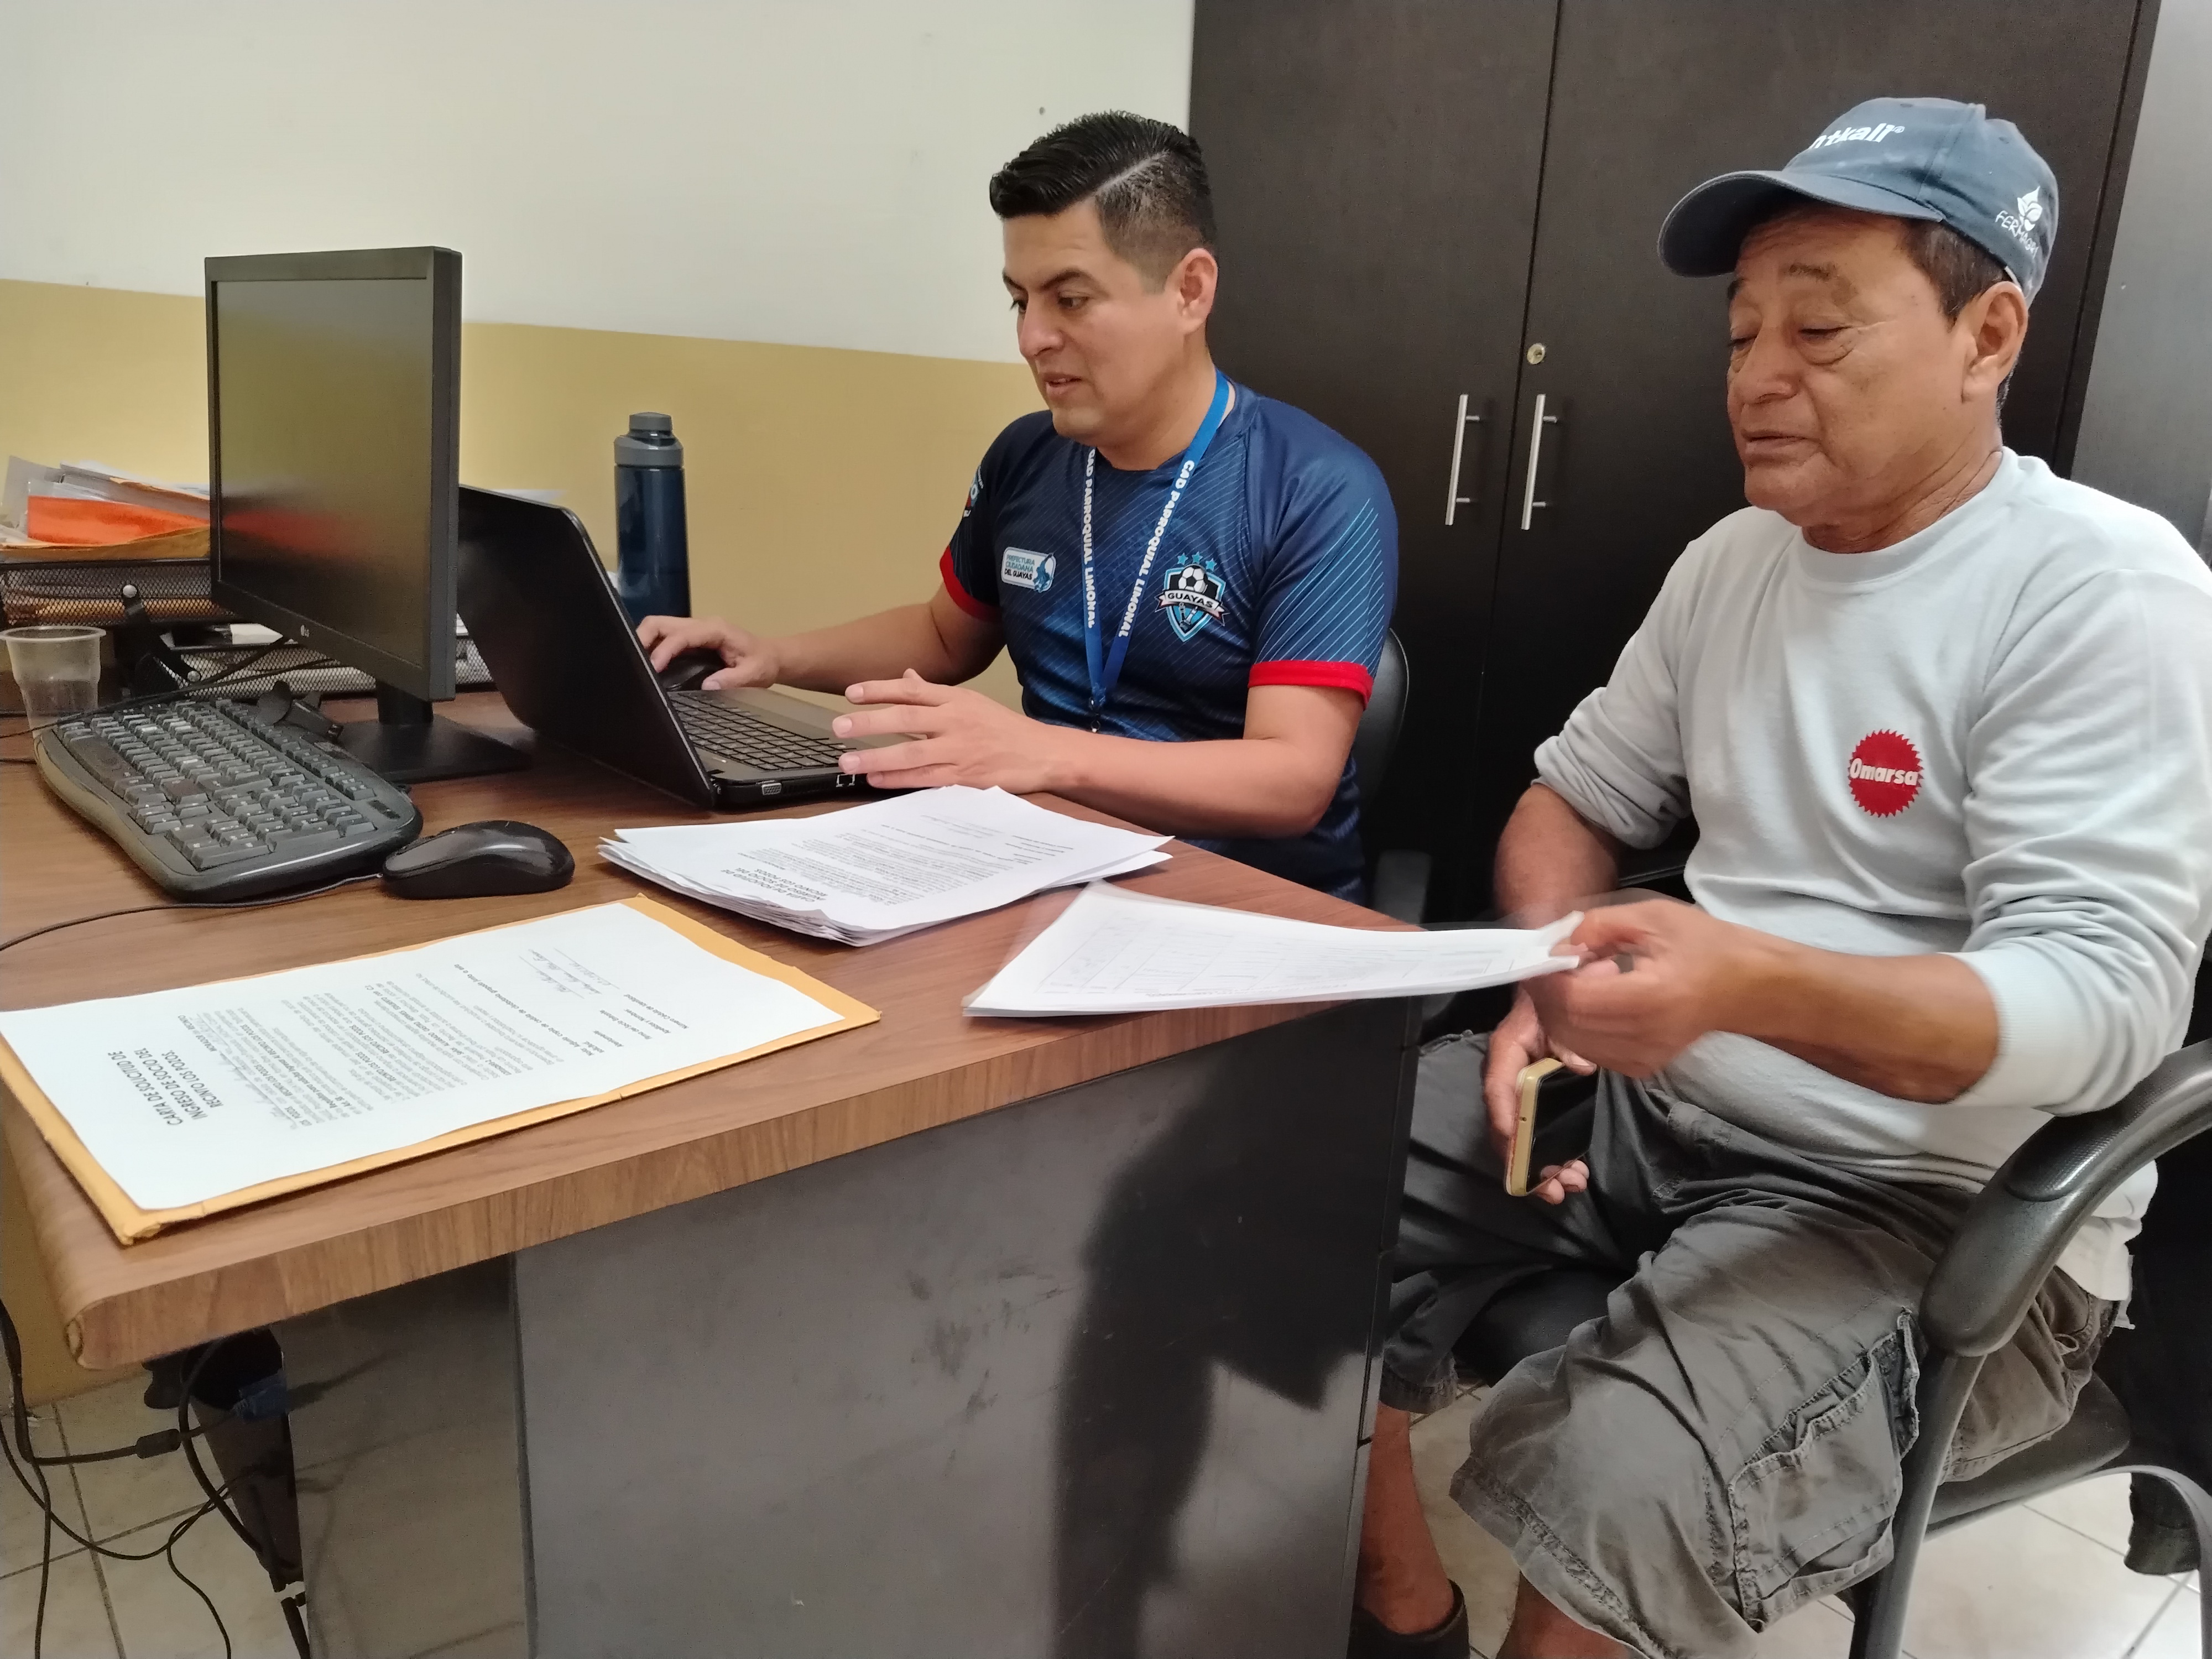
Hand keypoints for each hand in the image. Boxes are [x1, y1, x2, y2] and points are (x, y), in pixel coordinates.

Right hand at [635, 614, 779, 689]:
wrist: (771, 657)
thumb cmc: (763, 663)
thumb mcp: (754, 674)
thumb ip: (731, 679)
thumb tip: (707, 686)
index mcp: (715, 630)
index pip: (682, 635)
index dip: (664, 650)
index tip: (653, 669)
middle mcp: (701, 625)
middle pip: (661, 623)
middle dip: (642, 638)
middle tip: (632, 663)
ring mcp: (693, 631)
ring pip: (658, 628)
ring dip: (643, 643)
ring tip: (635, 665)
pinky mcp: (689, 639)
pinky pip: (664, 638)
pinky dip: (651, 648)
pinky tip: (646, 665)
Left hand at [831, 670, 1077, 791]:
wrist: (1042, 753)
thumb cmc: (1004, 728)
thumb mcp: (971, 702)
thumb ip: (933, 693)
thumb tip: (906, 676)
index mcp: (956, 699)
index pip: (911, 691)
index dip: (879, 690)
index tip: (850, 693)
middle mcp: (956, 721)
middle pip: (906, 719)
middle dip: (869, 722)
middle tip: (839, 726)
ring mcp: (960, 750)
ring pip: (912, 752)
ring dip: (876, 757)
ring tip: (848, 760)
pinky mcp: (965, 777)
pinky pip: (926, 778)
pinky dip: (900, 779)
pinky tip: (877, 779)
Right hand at [1483, 989, 1594, 1204]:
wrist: (1556, 990)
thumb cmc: (1554, 999)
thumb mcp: (1562, 1011)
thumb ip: (1569, 1038)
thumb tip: (1582, 1067)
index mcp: (1506, 1054)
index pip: (1499, 1091)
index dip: (1507, 1124)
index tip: (1519, 1155)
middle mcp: (1506, 1080)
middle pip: (1507, 1129)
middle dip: (1528, 1165)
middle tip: (1553, 1191)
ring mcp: (1521, 1095)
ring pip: (1524, 1140)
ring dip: (1545, 1169)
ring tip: (1571, 1186)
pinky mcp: (1537, 1102)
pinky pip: (1539, 1136)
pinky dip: (1555, 1158)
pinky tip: (1576, 1173)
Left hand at [1528, 898, 1763, 1078]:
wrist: (1750, 988)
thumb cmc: (1707, 946)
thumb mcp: (1654, 917)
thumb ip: (1600, 925)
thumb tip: (1558, 942)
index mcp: (1649, 999)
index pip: (1574, 999)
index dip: (1547, 977)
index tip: (1543, 953)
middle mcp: (1643, 1038)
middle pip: (1566, 1025)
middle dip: (1548, 993)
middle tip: (1557, 962)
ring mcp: (1644, 1059)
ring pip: (1574, 1043)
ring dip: (1562, 1010)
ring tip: (1586, 977)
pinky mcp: (1643, 1067)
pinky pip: (1592, 1051)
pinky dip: (1579, 1027)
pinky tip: (1600, 999)